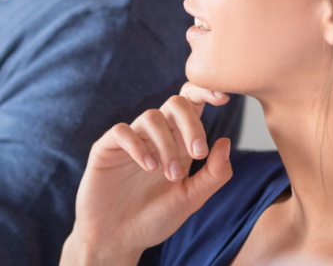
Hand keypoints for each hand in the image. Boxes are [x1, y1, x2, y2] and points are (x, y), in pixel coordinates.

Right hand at [61, 83, 233, 265]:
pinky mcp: (106, 148)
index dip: (205, 92)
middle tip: (197, 154)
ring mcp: (130, 141)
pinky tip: (149, 167)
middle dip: (191, 124)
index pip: (191, 105)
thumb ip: (213, 175)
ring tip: (170, 175)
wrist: (117, 240)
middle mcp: (155, 136)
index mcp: (178, 143)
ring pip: (151, 116)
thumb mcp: (191, 200)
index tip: (224, 99)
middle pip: (175, 104)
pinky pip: (122, 131)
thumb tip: (226, 142)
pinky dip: (139, 146)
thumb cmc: (153, 220)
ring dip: (167, 144)